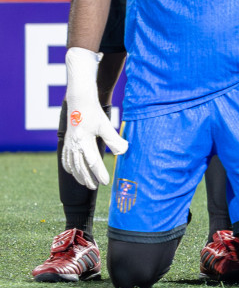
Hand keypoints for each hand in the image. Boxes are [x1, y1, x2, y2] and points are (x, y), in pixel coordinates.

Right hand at [60, 48, 126, 189]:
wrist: (79, 100)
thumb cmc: (94, 112)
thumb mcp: (105, 125)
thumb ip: (114, 140)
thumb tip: (123, 152)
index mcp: (84, 142)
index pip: (93, 162)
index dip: (99, 173)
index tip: (106, 182)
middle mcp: (74, 145)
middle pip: (81, 167)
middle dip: (88, 178)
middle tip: (96, 187)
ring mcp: (69, 143)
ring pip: (72, 164)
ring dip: (79, 175)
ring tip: (86, 183)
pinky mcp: (67, 140)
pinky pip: (66, 158)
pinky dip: (69, 167)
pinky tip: (72, 171)